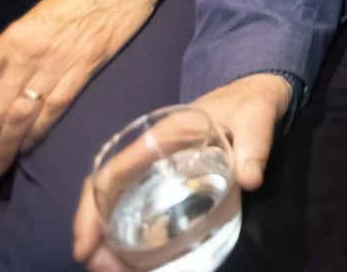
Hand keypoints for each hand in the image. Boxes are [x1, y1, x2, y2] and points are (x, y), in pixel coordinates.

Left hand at [0, 0, 174, 182]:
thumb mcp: (33, 18)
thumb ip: (11, 52)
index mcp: (8, 40)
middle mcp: (27, 55)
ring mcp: (57, 64)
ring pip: (19, 118)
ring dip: (3, 149)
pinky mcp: (85, 70)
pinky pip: (54, 110)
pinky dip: (37, 133)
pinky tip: (27, 148)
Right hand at [73, 73, 291, 271]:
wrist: (261, 92)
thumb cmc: (252, 101)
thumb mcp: (256, 116)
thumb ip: (255, 145)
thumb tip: (250, 181)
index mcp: (160, 138)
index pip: (111, 174)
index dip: (91, 211)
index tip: (85, 248)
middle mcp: (151, 156)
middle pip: (109, 198)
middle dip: (98, 237)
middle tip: (104, 271)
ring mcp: (161, 170)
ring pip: (123, 207)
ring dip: (114, 241)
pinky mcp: (176, 181)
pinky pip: (145, 208)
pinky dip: (137, 235)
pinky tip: (142, 260)